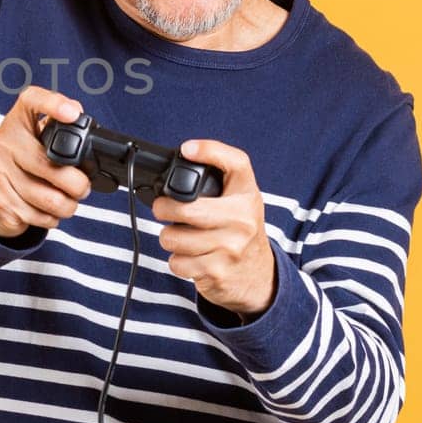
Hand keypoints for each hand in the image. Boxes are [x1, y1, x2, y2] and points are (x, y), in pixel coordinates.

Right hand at [0, 87, 91, 238]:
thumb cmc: (24, 164)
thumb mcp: (37, 141)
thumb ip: (58, 130)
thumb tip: (80, 118)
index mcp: (18, 121)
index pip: (32, 101)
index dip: (53, 104)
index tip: (73, 114)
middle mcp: (4, 142)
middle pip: (49, 163)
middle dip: (77, 184)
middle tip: (83, 188)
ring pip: (47, 197)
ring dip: (66, 206)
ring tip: (67, 202)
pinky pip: (37, 215)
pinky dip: (50, 218)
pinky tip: (46, 211)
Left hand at [151, 139, 274, 317]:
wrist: (258, 274)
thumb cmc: (241, 228)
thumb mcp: (239, 197)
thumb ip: (219, 175)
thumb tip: (188, 150)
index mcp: (247, 196)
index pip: (235, 163)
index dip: (209, 150)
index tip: (187, 149)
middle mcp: (243, 220)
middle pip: (186, 210)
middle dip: (163, 209)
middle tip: (162, 209)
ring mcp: (231, 248)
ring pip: (174, 239)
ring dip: (169, 238)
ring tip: (181, 236)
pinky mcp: (217, 273)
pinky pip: (177, 263)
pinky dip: (177, 261)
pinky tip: (191, 256)